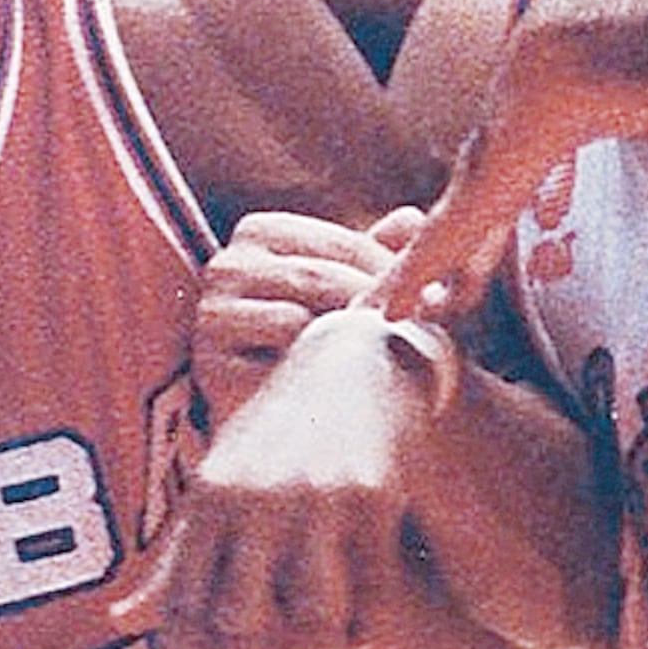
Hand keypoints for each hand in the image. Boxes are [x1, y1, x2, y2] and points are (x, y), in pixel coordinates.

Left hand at [123, 307, 440, 648]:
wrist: (355, 362)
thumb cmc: (275, 439)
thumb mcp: (217, 489)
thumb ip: (173, 562)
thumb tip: (115, 622)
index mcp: (210, 503)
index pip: (182, 607)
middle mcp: (256, 501)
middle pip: (239, 616)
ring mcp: (316, 497)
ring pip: (311, 606)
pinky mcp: (373, 494)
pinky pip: (369, 581)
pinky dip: (364, 622)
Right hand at [196, 208, 423, 425]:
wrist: (294, 430)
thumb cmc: (332, 348)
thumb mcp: (362, 294)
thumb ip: (383, 254)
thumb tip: (412, 218)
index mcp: (261, 233)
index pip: (340, 244)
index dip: (393, 270)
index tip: (439, 299)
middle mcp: (227, 263)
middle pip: (322, 275)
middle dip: (378, 301)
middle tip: (428, 327)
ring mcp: (212, 309)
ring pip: (302, 308)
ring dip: (354, 329)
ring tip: (395, 349)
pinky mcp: (208, 355)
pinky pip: (276, 342)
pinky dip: (318, 356)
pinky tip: (347, 373)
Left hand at [373, 46, 647, 321]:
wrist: (598, 41)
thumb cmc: (631, 65)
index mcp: (534, 144)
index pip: (502, 199)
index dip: (488, 234)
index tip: (479, 258)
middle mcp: (496, 162)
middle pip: (455, 228)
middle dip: (432, 264)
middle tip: (409, 298)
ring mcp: (478, 180)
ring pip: (429, 247)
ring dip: (403, 282)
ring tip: (367, 314)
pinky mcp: (472, 196)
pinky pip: (429, 256)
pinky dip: (404, 286)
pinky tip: (378, 313)